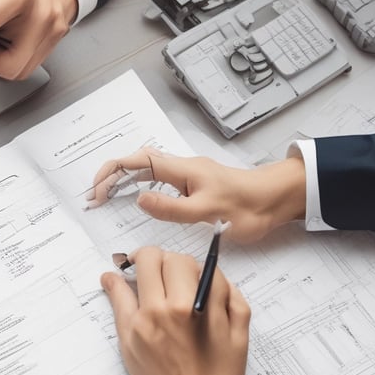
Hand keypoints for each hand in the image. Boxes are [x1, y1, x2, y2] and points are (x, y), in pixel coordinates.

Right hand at [87, 147, 305, 242]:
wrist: (278, 201)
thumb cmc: (248, 207)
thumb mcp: (209, 212)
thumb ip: (173, 208)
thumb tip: (140, 199)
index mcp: (182, 170)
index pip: (137, 162)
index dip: (113, 172)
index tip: (98, 190)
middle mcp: (182, 168)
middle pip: (137, 163)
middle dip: (113, 175)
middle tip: (96, 196)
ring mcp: (188, 176)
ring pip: (147, 171)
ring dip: (125, 180)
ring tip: (108, 197)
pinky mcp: (195, 186)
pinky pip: (160, 181)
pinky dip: (140, 187)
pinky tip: (137, 201)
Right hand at [101, 247, 249, 374]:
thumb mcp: (129, 343)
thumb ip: (120, 303)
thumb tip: (110, 276)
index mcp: (154, 311)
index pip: (150, 258)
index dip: (143, 256)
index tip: (143, 264)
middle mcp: (184, 308)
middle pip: (177, 259)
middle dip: (167, 262)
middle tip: (164, 277)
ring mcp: (214, 314)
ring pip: (207, 268)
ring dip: (195, 272)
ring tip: (188, 287)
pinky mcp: (238, 324)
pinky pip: (232, 289)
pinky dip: (221, 288)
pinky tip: (209, 299)